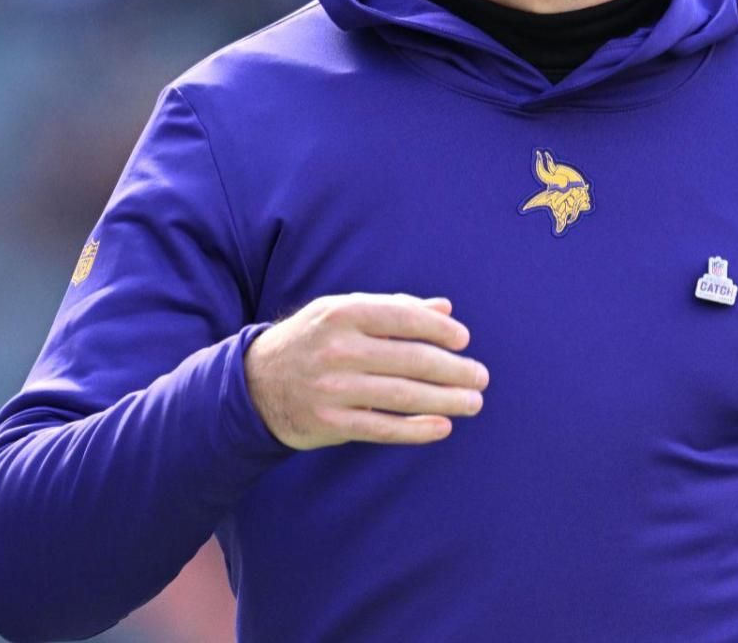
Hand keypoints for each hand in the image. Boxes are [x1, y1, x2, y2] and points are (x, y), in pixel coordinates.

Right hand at [244, 293, 487, 449]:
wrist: (255, 383)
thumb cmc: (313, 340)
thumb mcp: (343, 312)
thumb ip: (394, 308)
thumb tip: (446, 309)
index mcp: (342, 314)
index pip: (403, 318)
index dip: (439, 330)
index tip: (464, 341)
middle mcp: (337, 349)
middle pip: (410, 360)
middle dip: (453, 370)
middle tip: (481, 377)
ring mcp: (333, 388)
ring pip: (402, 396)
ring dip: (445, 400)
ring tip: (473, 402)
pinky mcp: (330, 423)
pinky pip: (382, 428)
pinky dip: (416, 430)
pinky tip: (442, 426)